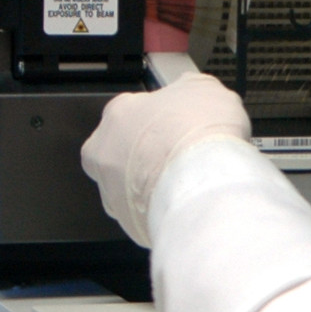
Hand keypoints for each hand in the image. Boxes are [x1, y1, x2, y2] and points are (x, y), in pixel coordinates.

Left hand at [81, 72, 252, 245]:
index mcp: (118, 113)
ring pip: (132, 186)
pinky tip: (186, 202)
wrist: (202, 181)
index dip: (161, 119)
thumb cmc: (197, 134)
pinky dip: (163, 209)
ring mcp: (112, 190)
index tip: (179, 124)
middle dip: (150, 155)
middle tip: (181, 155)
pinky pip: (145, 214)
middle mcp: (104, 152)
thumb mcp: (206, 88)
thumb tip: (193, 91)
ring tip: (187, 182)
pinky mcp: (127, 223)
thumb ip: (190, 89)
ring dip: (155, 185)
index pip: (133, 113)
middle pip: (125, 151)